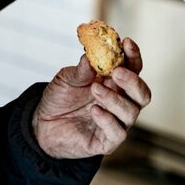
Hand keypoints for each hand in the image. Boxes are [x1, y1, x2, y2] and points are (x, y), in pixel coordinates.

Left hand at [31, 37, 150, 158]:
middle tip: (116, 72)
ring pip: (131, 112)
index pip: (133, 68)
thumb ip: (82, 69)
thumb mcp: (67, 79)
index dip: (133, 55)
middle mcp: (119, 102)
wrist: (42, 124)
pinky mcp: (107, 141)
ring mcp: (115, 122)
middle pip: (142, 93)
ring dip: (115, 99)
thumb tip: (92, 53)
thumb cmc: (60, 98)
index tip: (126, 43)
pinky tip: (94, 111)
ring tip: (94, 89)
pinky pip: (118, 133)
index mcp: (114, 83)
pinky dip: (108, 120)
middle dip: (133, 81)